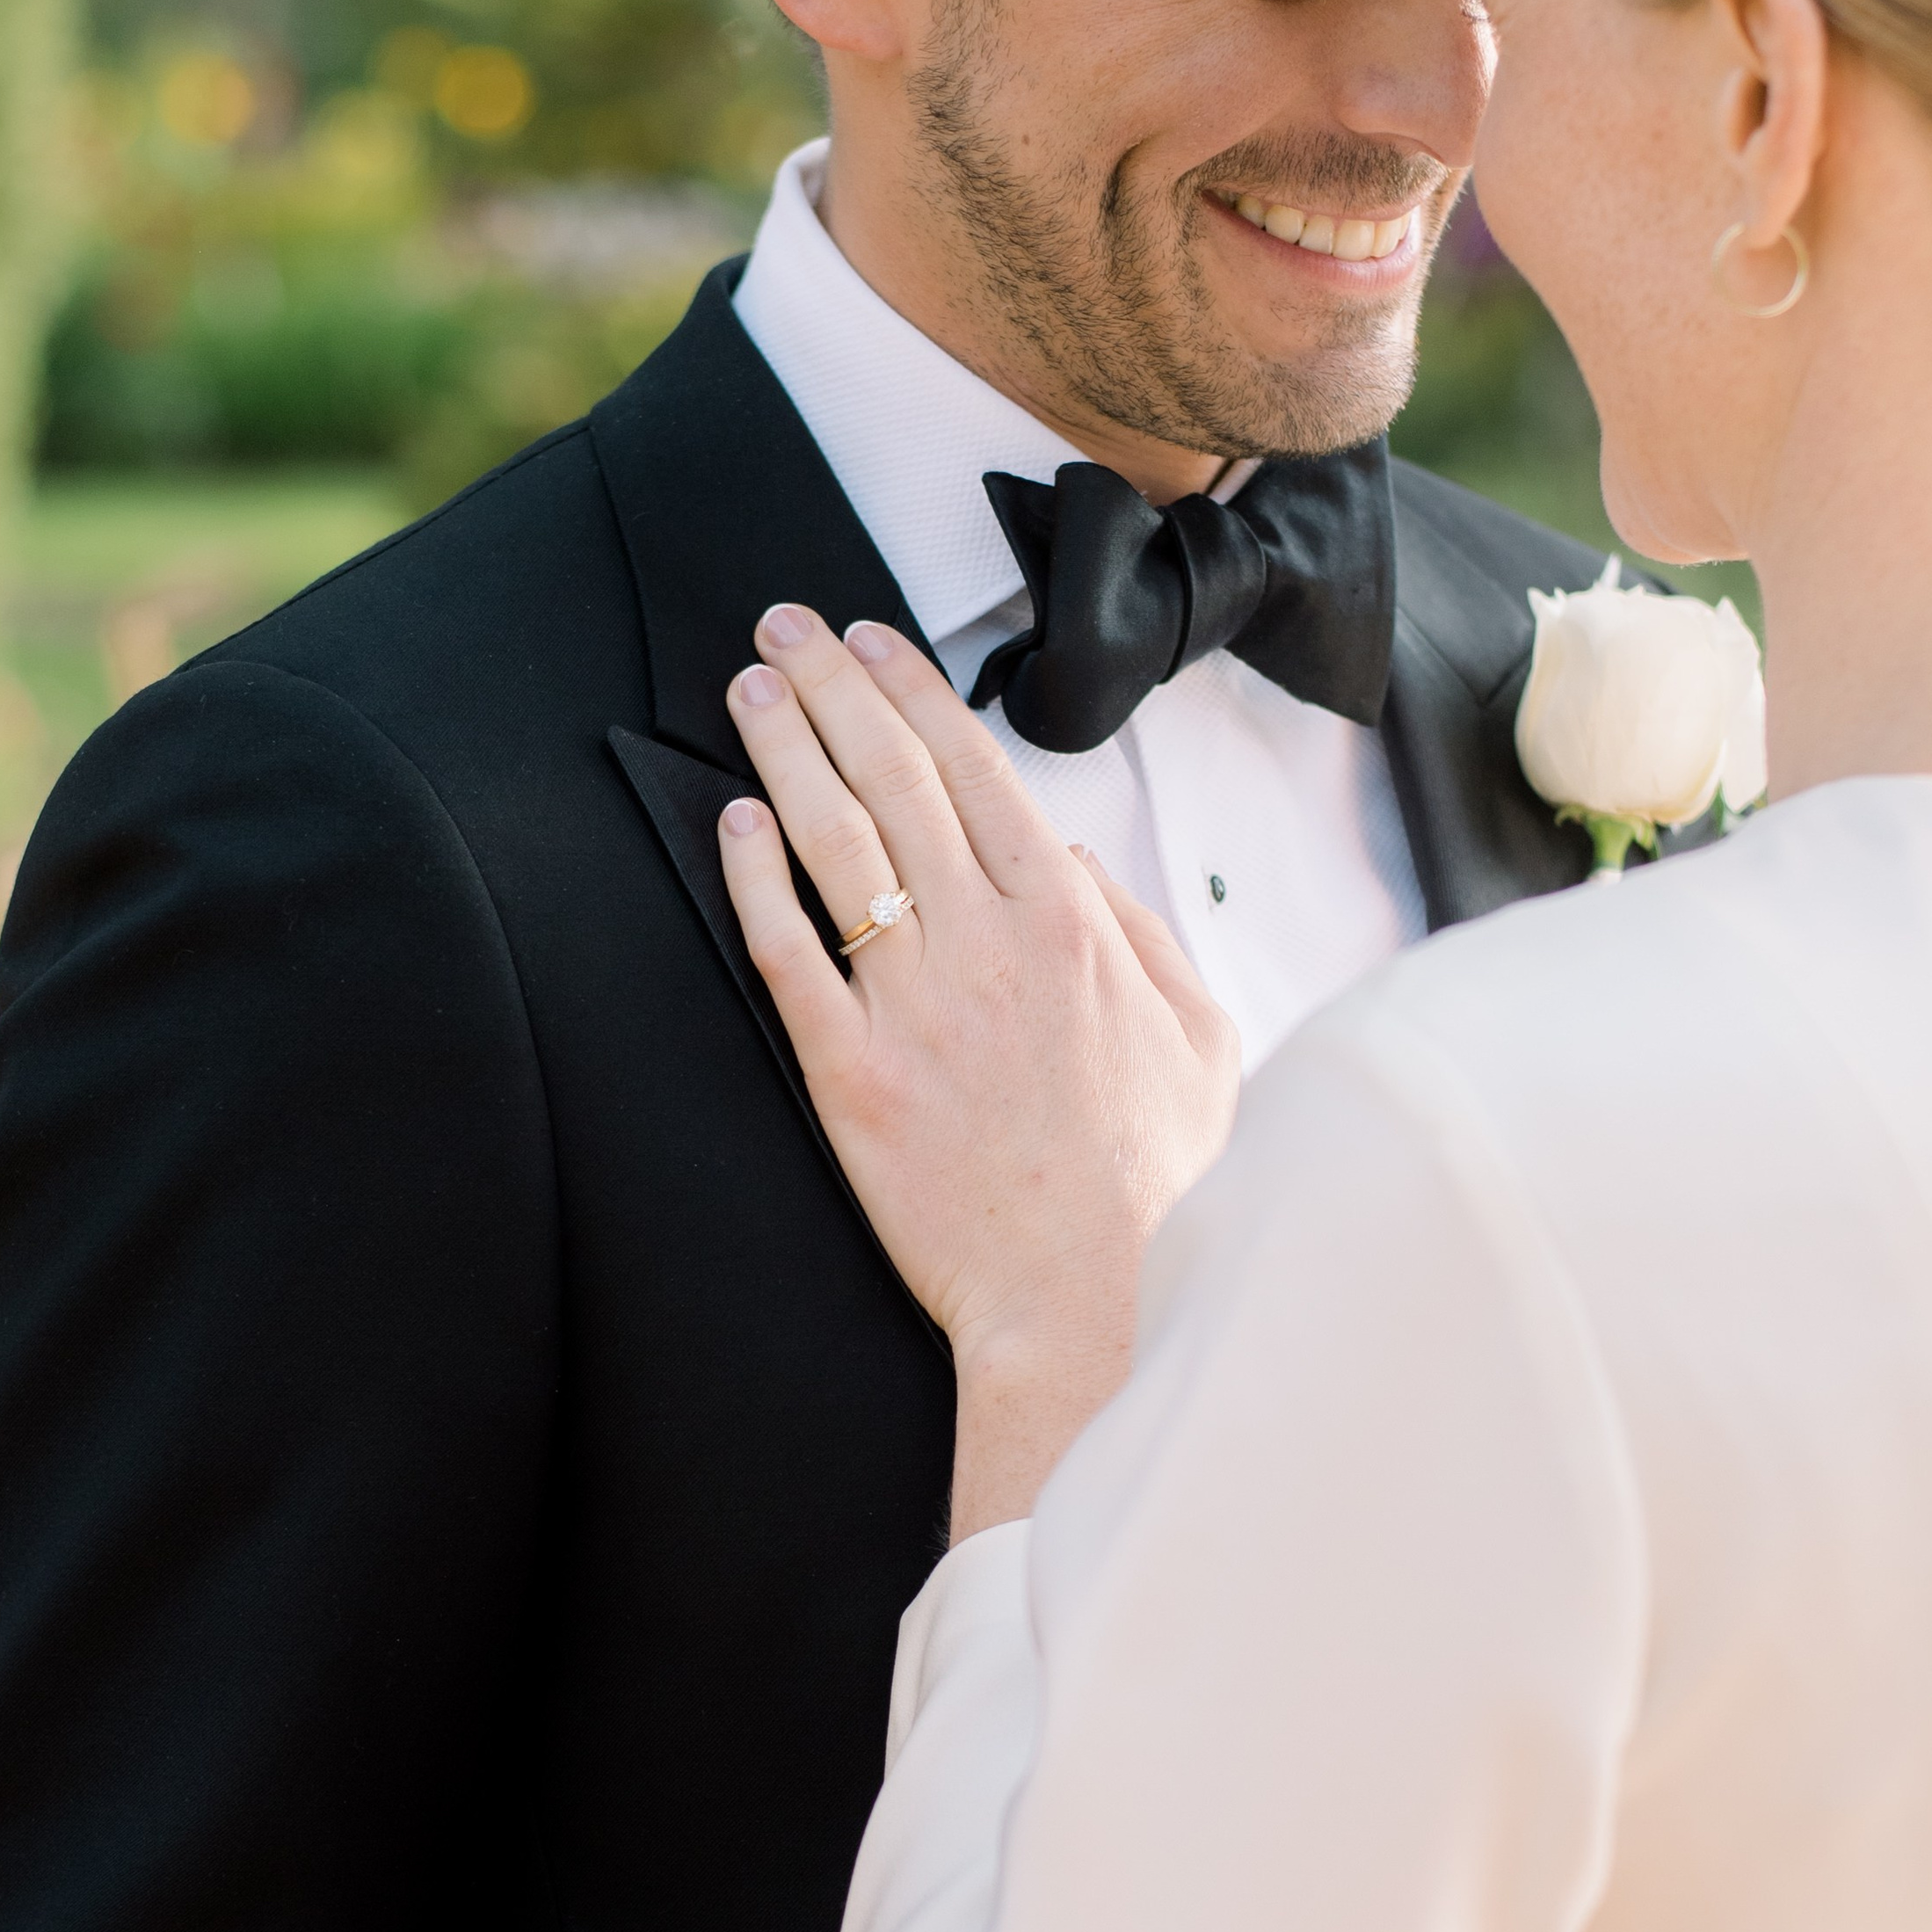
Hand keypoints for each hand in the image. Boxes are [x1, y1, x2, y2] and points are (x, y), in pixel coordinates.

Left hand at [720, 607, 1237, 1533]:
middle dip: (831, 687)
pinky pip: (788, 954)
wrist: (1089, 1301)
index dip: (912, 692)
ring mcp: (910, 1008)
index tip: (871, 641)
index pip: (975, 769)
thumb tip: (1072, 861)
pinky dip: (757, 879)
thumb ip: (1138, 933)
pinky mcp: (849, 1076)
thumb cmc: (1155, 1184)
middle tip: (782, 629)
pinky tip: (733, 821)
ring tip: (749, 691)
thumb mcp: (1197, 1038)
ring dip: (786, 751)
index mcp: (1069, 924)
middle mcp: (984, 945)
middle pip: (892, 780)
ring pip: (834, 843)